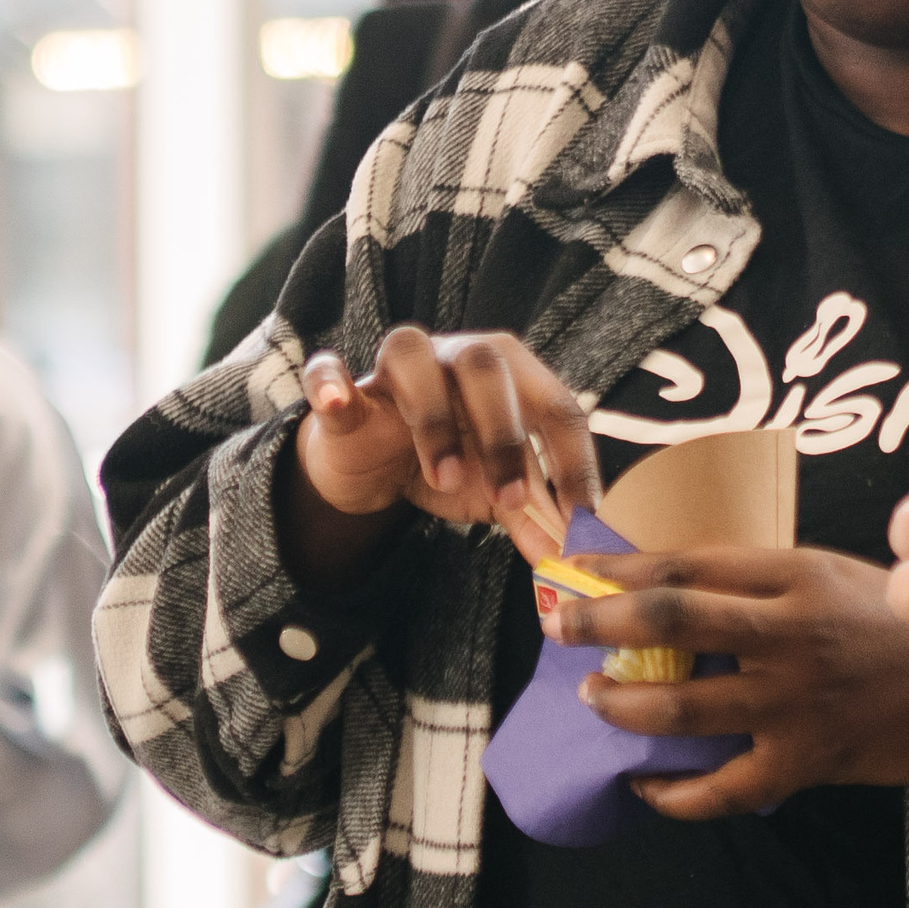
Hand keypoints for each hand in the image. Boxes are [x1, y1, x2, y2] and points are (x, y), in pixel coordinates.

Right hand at [288, 327, 599, 585]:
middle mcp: (456, 354)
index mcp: (509, 374)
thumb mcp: (494, 492)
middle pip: (487, 363)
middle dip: (505, 434)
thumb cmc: (447, 462)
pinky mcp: (344, 389)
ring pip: (414, 355)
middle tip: (510, 500)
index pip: (554, 404)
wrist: (370, 463)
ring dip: (434, 418)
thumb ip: (529, 517)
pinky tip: (338, 400)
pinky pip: (327, 371)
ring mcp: (397, 366)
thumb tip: (564, 553)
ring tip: (445, 478)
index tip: (581, 517)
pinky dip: (330, 381)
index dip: (573, 459)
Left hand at [544, 545, 908, 818]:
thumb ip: (760, 579)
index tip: (575, 569)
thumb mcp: (831, 575)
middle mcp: (790, 633)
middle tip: (556, 625)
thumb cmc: (899, 623)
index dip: (620, 567)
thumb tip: (668, 583)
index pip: (687, 563)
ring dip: (622, 704)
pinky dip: (673, 792)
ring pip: (683, 706)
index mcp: (794, 575)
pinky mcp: (806, 760)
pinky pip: (722, 788)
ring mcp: (796, 701)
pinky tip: (644, 784)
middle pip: (672, 620)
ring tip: (593, 698)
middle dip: (599, 622)